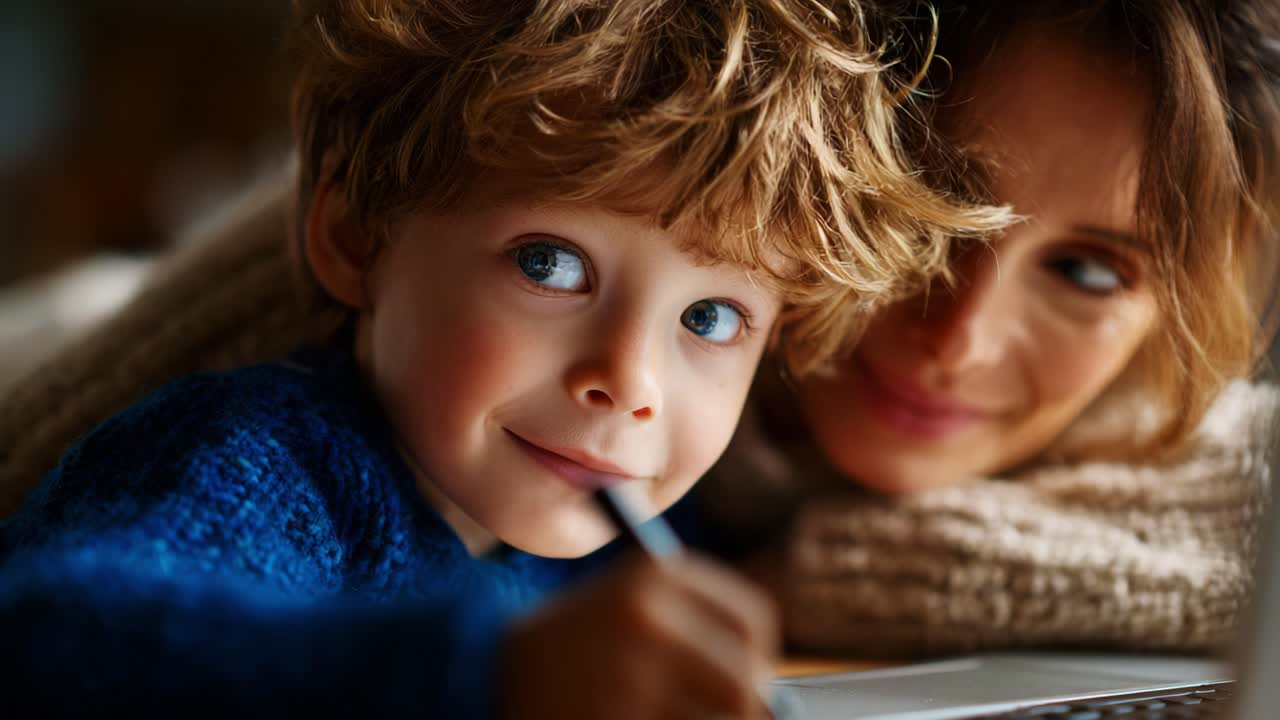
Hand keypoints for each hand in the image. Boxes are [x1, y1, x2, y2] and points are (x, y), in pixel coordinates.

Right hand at [499, 552, 779, 719]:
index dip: (756, 656)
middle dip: (742, 709)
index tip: (747, 675)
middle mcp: (645, 619)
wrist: (484, 673)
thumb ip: (697, 632)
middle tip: (723, 715)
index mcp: (654, 574)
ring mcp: (627, 677)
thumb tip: (772, 699)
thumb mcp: (631, 608)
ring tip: (666, 714)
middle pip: (744, 683)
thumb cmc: (576, 645)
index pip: (753, 620)